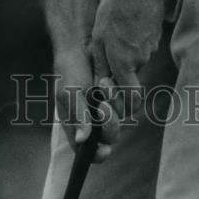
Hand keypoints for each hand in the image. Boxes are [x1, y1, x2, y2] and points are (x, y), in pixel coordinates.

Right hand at [53, 47, 119, 163]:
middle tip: (102, 105)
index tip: (104, 148)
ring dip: (115, 105)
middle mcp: (93, 121)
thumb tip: (82, 141)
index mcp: (77, 125)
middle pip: (109, 138)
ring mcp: (108, 109)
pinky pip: (130, 105)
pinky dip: (123, 95)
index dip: (97, 154)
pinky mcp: (121, 96)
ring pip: (121, 121)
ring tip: (103, 84)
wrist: (82, 45)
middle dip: (108, 124)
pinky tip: (111, 80)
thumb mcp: (69, 93)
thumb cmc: (69, 70)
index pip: (87, 152)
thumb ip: (78, 115)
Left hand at [90, 0, 162, 100]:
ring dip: (125, 55)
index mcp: (123, 63)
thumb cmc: (115, 9)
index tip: (109, 91)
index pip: (131, 99)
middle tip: (109, 56)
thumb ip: (101, 64)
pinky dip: (133, 44)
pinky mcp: (155, 40)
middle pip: (131, 81)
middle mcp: (139, 60)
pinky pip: (142, 50)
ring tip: (116, 34)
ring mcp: (150, 50)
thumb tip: (102, 85)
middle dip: (120, 76)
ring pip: (136, 64)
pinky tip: (126, 27)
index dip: (123, 102)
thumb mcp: (99, 37)